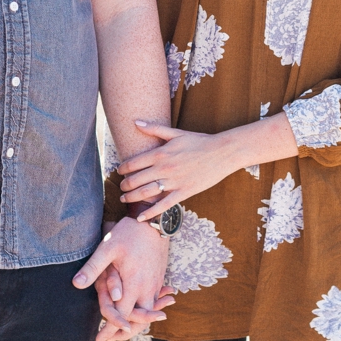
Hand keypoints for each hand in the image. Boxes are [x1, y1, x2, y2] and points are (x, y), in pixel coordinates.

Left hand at [72, 217, 173, 340]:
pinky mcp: (159, 279)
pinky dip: (147, 312)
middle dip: (125, 333)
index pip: (122, 316)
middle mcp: (147, 288)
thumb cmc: (129, 233)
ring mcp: (155, 285)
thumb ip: (93, 268)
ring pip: (149, 314)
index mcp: (133, 284)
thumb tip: (76, 284)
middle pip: (139, 321)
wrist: (154, 222)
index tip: (98, 338)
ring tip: (122, 328)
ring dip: (137, 323)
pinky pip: (155, 302)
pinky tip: (140, 312)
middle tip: (109, 338)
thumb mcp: (107, 247)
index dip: (109, 329)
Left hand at [118, 122, 239, 219]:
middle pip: (136, 179)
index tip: (119, 172)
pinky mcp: (184, 192)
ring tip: (124, 199)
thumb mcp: (176, 133)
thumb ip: (155, 129)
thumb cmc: (199, 141)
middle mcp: (164, 168)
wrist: (222, 152)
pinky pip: (163, 205)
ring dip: (131, 198)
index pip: (133, 163)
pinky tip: (140, 218)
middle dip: (124, 185)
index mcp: (160, 153)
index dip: (122, 169)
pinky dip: (150, 213)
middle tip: (121, 188)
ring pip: (145, 193)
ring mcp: (173, 181)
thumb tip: (136, 122)